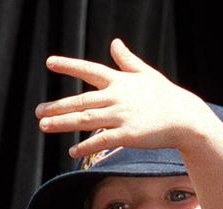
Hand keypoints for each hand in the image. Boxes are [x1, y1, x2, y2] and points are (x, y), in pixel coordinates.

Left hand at [34, 38, 211, 158]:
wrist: (185, 118)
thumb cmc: (166, 96)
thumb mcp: (146, 74)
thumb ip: (127, 60)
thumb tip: (115, 43)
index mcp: (119, 80)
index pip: (89, 70)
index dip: (69, 66)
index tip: (50, 63)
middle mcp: (116, 97)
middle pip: (80, 101)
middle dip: (58, 106)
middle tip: (38, 111)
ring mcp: (121, 116)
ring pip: (85, 120)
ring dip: (62, 123)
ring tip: (44, 126)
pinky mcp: (127, 135)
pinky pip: (101, 141)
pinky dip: (85, 146)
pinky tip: (72, 151)